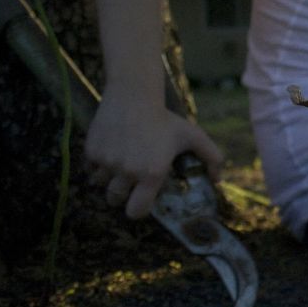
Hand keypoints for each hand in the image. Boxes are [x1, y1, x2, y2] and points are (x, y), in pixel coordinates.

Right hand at [85, 88, 223, 218]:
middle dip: (121, 196)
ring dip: (108, 180)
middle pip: (115, 200)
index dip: (138, 210)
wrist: (134, 95)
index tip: (140, 201)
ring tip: (119, 165)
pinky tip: (109, 153)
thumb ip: (213, 158)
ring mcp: (107, 162)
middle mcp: (127, 171)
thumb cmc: (166, 119)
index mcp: (152, 173)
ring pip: (100, 185)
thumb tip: (217, 181)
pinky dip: (97, 165)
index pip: (136, 211)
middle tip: (128, 183)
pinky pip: (89, 169)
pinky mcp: (91, 151)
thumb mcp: (194, 136)